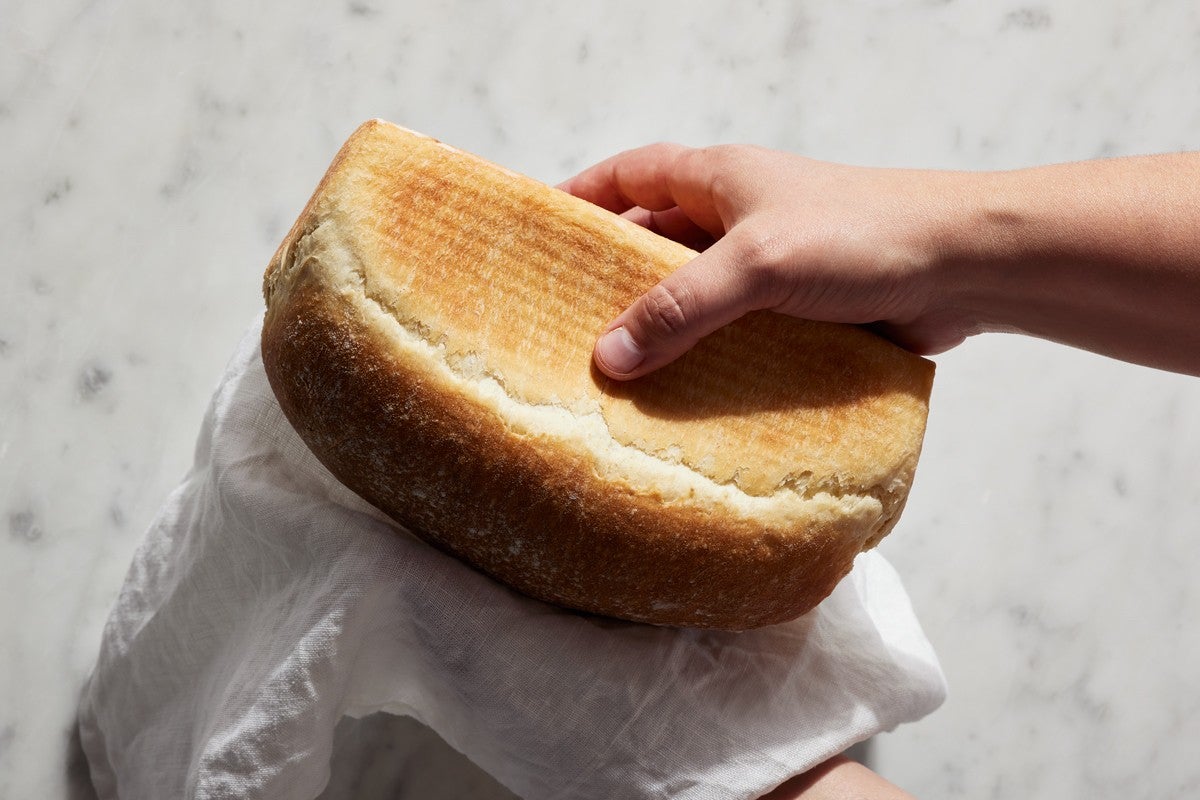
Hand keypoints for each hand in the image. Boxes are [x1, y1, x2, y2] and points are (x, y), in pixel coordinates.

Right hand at [562, 145, 1199, 378]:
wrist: (964, 267)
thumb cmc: (863, 236)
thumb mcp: (756, 264)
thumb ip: (680, 308)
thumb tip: (607, 357)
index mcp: (719, 179)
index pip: (630, 175)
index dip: (581, 195)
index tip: (537, 230)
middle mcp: (737, 217)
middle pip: (654, 242)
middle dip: (612, 279)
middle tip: (562, 326)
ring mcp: (768, 265)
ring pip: (694, 295)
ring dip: (661, 328)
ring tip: (613, 376)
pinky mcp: (797, 311)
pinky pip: (734, 334)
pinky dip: (708, 359)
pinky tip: (682, 398)